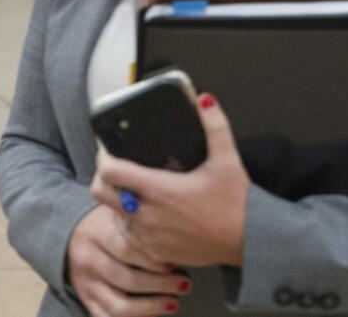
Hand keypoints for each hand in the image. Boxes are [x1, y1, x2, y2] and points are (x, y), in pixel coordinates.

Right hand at [67, 204, 189, 316]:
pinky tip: (153, 315)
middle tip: (184, 284)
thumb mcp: (120, 213)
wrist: (74, 234)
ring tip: (174, 303)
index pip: (128, 250)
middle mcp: (87, 259)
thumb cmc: (110, 225)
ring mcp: (85, 283)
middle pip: (127, 280)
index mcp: (97, 233)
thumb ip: (141, 222)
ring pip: (120, 306)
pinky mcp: (86, 300)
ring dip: (151, 308)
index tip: (174, 264)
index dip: (154, 260)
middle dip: (160, 285)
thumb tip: (176, 237)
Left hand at [92, 93, 248, 267]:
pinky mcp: (157, 253)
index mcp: (160, 189)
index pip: (110, 171)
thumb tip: (205, 100)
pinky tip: (145, 215)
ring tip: (131, 192)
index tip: (108, 152)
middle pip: (100, 193)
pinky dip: (132, 225)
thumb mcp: (227, 160)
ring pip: (113, 215)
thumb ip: (215, 126)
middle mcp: (150, 214)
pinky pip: (130, 237)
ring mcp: (151, 236)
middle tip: (115, 171)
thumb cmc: (238, 204)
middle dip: (103, 179)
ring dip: (117, 203)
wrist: (252, 242)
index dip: (104, 158)